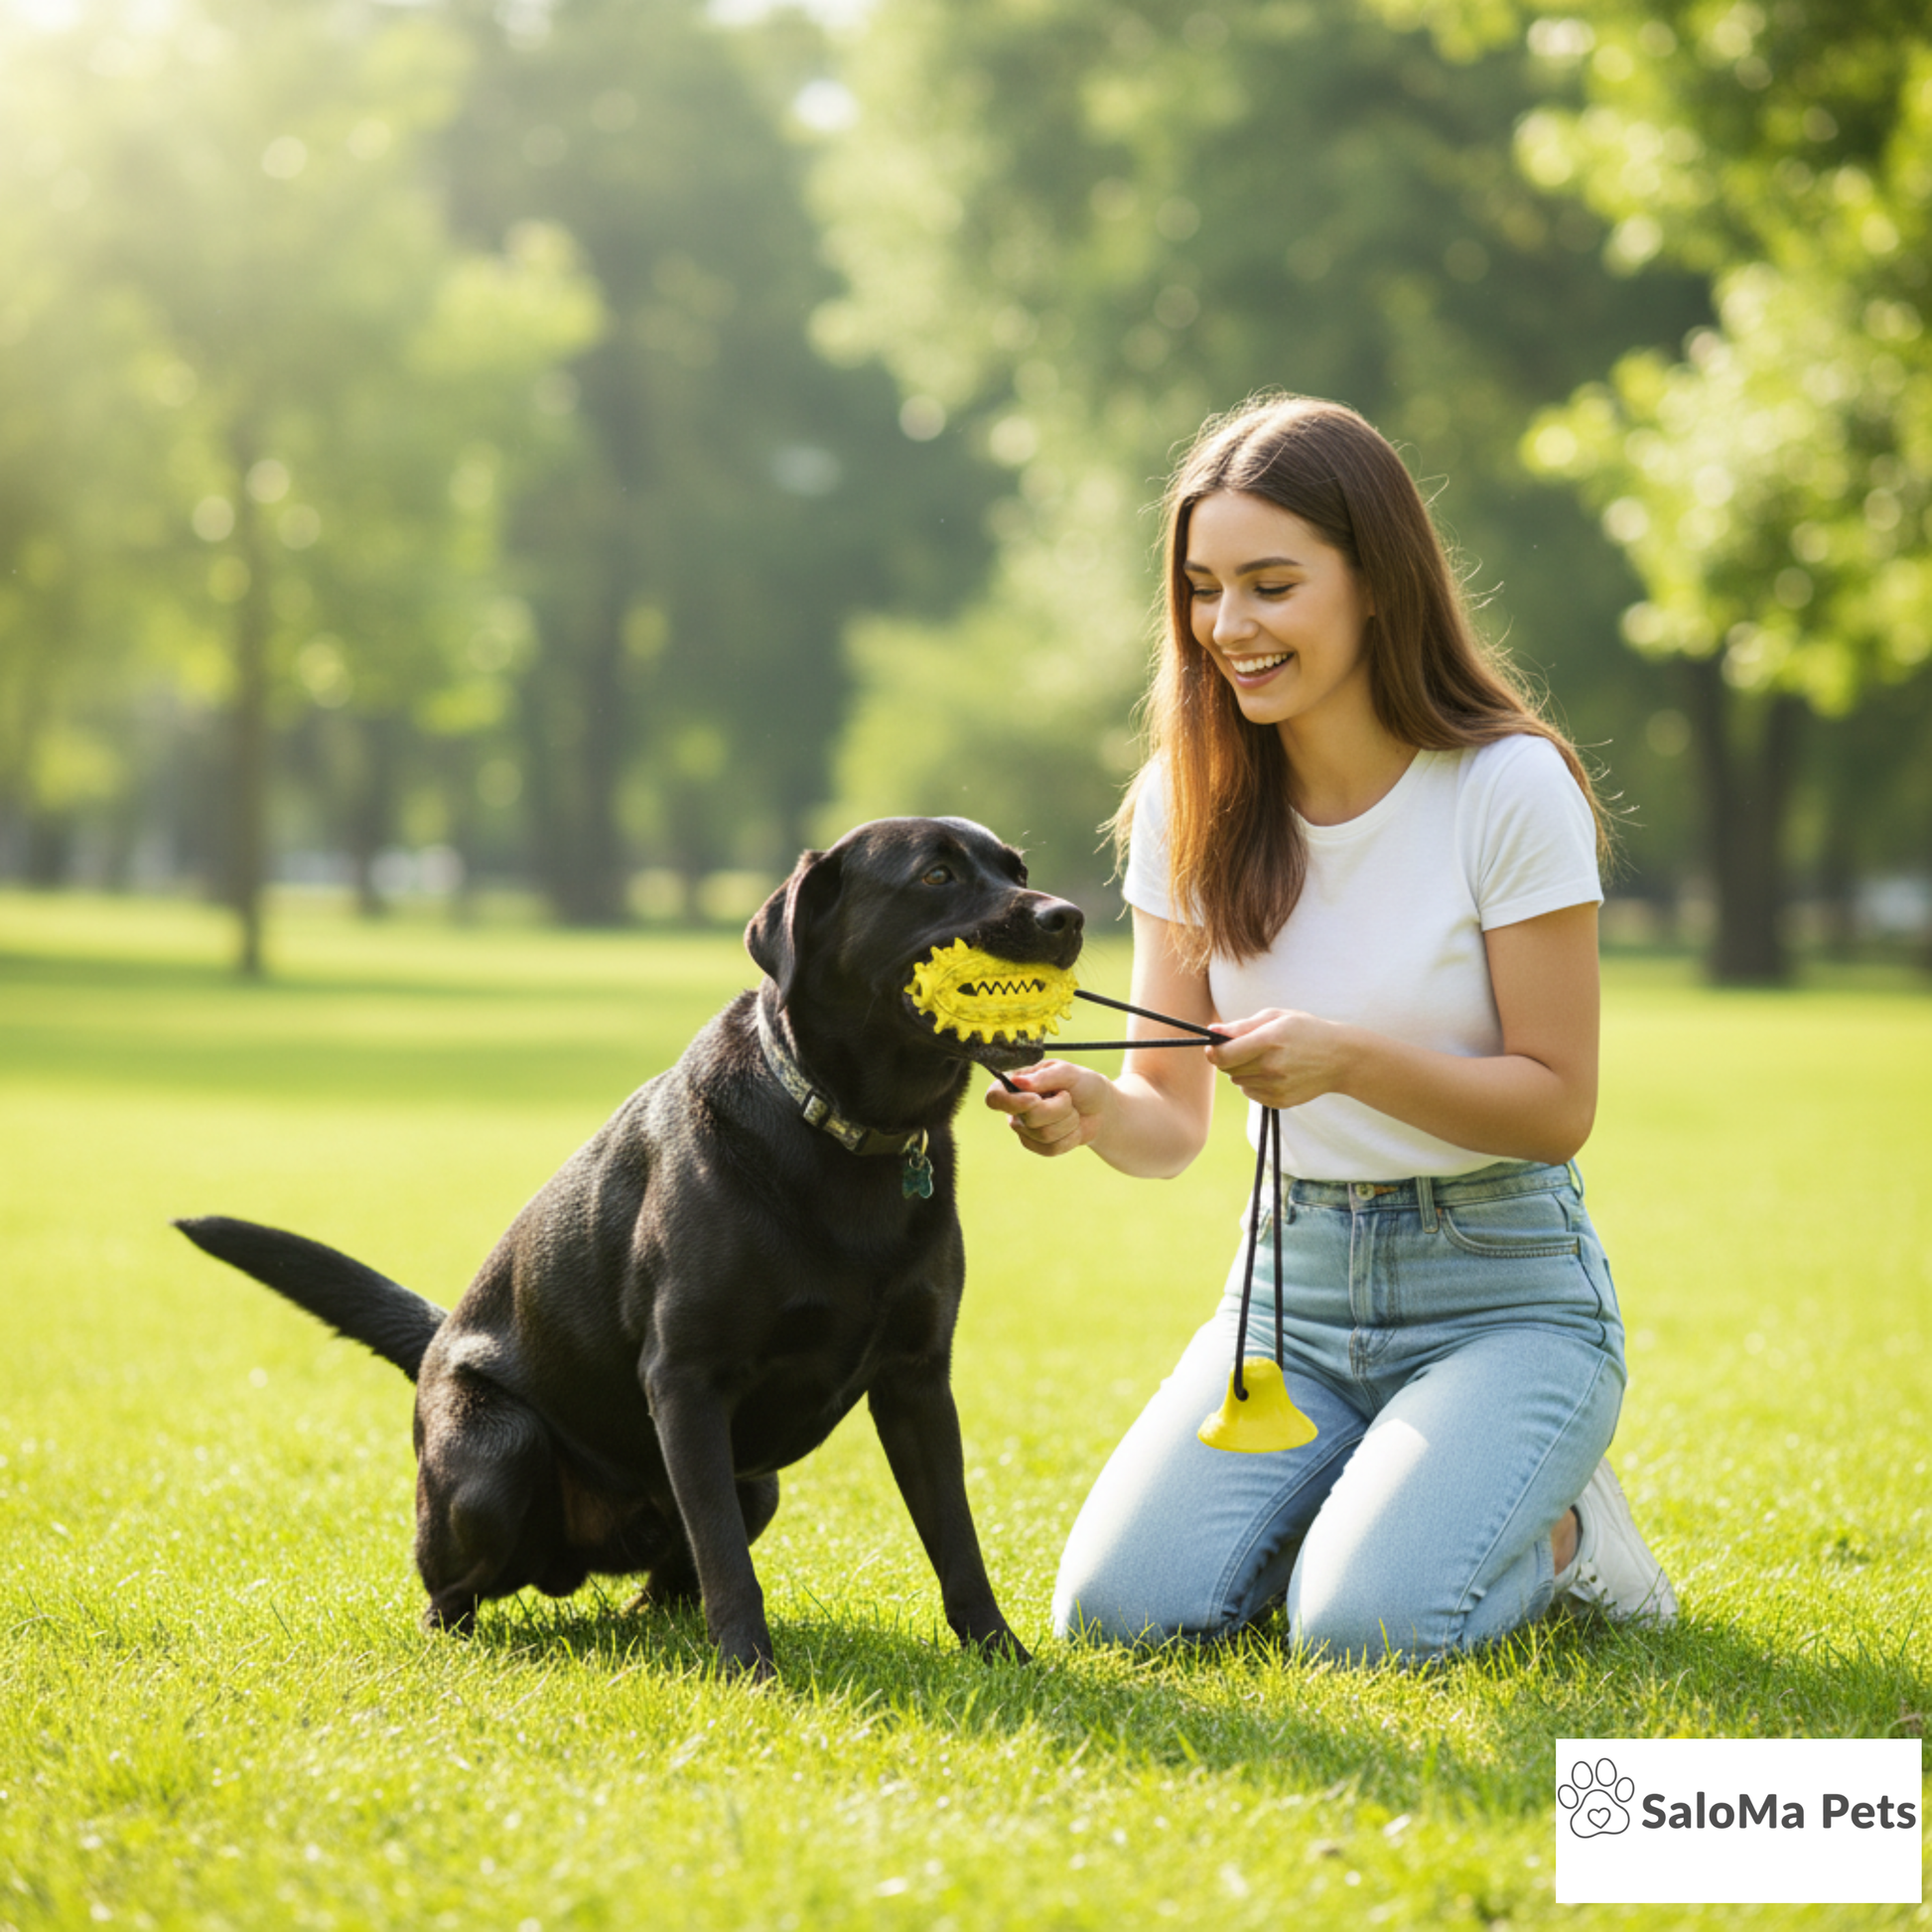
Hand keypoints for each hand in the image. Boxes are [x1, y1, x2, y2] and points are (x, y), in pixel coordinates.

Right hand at [983, 1059, 1112, 1157]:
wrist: (1100, 1108)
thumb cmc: (1082, 1084)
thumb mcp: (1068, 1072)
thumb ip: (1044, 1076)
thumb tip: (1017, 1081)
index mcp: (1015, 1084)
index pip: (994, 1098)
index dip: (1011, 1102)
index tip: (1035, 1099)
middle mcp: (1015, 1108)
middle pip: (1028, 1118)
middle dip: (1058, 1109)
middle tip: (1068, 1097)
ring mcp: (1025, 1129)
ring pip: (1043, 1134)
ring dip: (1068, 1121)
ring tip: (1072, 1112)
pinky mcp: (1038, 1146)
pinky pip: (1051, 1149)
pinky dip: (1070, 1137)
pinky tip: (1072, 1128)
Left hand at [1203, 1009, 1349, 1108]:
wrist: (1340, 1058)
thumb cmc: (1305, 1031)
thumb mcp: (1276, 1017)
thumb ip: (1242, 1026)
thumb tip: (1212, 1030)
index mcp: (1269, 1041)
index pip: (1224, 1055)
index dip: (1212, 1051)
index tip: (1212, 1046)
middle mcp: (1271, 1067)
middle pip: (1227, 1069)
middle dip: (1229, 1058)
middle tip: (1246, 1047)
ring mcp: (1276, 1087)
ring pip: (1238, 1081)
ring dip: (1243, 1070)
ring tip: (1266, 1058)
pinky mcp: (1280, 1101)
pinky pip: (1250, 1093)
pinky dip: (1255, 1083)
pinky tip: (1274, 1072)